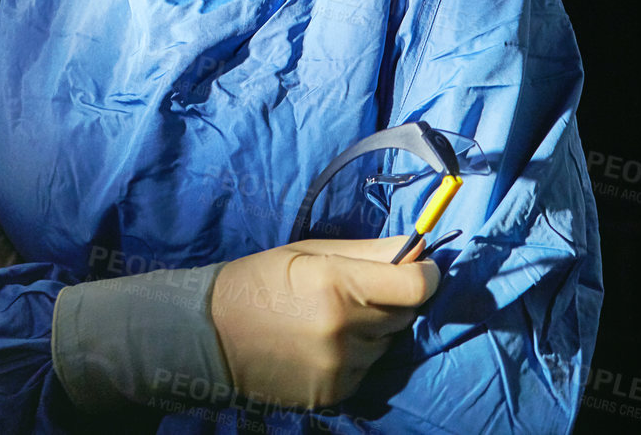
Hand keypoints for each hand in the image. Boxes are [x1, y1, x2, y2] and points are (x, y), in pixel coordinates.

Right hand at [210, 234, 439, 409]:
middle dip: (395, 299)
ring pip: (386, 345)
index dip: (427, 274)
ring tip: (336, 317)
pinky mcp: (334, 394)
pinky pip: (367, 370)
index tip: (425, 266)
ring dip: (375, 329)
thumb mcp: (309, 251)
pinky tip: (326, 343)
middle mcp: (344, 330)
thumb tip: (416, 245)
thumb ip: (367, 250)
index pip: (414, 287)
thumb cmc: (262, 280)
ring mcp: (340, 367)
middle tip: (364, 288)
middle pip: (405, 315)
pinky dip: (358, 355)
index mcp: (337, 284)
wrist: (213, 336)